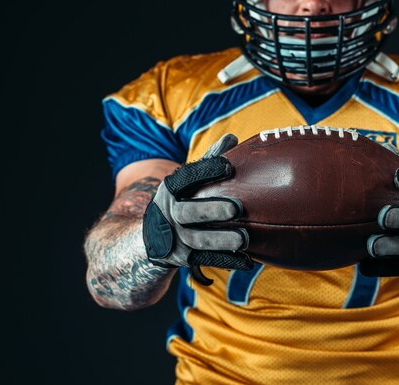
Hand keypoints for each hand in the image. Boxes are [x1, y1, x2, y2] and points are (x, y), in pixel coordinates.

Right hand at [142, 134, 251, 284]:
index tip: (229, 165)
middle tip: (237, 208)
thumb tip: (233, 137)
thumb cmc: (181, 201)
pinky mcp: (184, 259)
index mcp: (170, 189)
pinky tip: (247, 260)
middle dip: (212, 210)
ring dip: (222, 240)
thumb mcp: (187, 182)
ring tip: (244, 238)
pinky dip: (227, 261)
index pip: (186, 178)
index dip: (206, 171)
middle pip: (189, 213)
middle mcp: (169, 214)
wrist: (151, 238)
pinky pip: (206, 260)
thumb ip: (209, 161)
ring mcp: (175, 239)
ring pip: (198, 240)